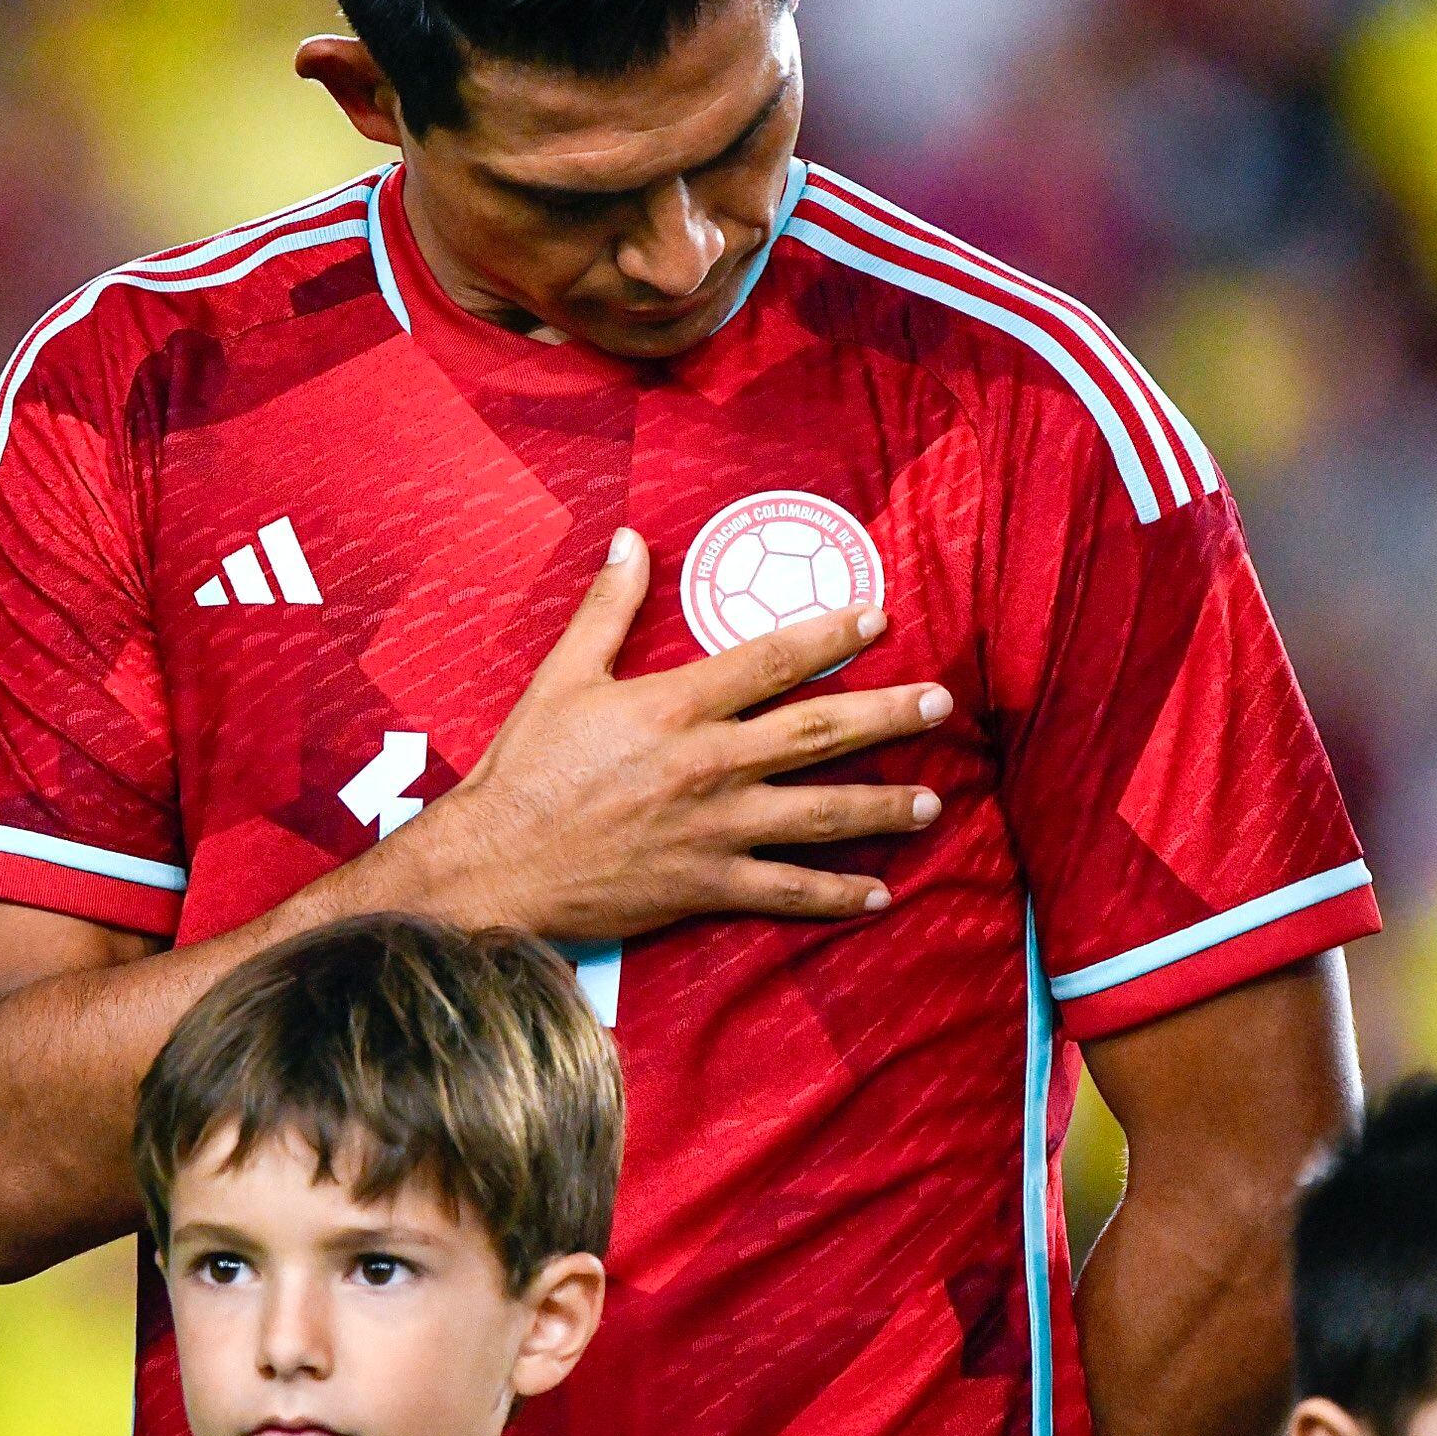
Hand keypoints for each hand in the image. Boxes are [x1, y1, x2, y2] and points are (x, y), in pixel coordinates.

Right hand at [390, 527, 951, 938]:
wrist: (496, 864)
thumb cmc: (526, 767)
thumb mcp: (562, 675)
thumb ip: (607, 608)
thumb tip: (629, 539)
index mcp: (678, 705)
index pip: (773, 659)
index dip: (831, 633)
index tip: (876, 617)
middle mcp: (711, 764)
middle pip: (818, 733)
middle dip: (886, 716)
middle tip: (940, 704)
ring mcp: (715, 829)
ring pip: (819, 814)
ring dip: (882, 808)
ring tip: (932, 804)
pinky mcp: (707, 885)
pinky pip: (786, 892)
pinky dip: (836, 896)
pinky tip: (879, 895)